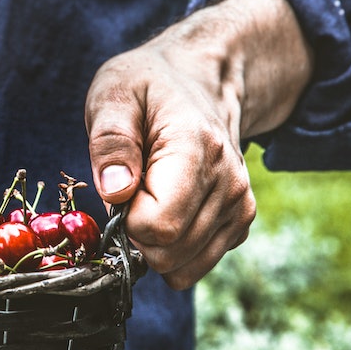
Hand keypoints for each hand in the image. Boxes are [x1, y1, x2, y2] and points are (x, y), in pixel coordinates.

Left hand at [85, 0, 313, 288]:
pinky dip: (171, 250)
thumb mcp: (114, 95)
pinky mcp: (239, 224)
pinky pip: (193, 267)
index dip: (124, 217)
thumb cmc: (149, 87)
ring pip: (181, 267)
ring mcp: (239, 206)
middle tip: (132, 192)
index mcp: (199, 150)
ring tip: (150, 198)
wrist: (201, 81)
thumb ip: (111, 141)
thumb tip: (116, 193)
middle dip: (135, 235)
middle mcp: (230, 184)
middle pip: (167, 253)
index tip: (121, 186)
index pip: (157, 227)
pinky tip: (168, 210)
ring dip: (152, 244)